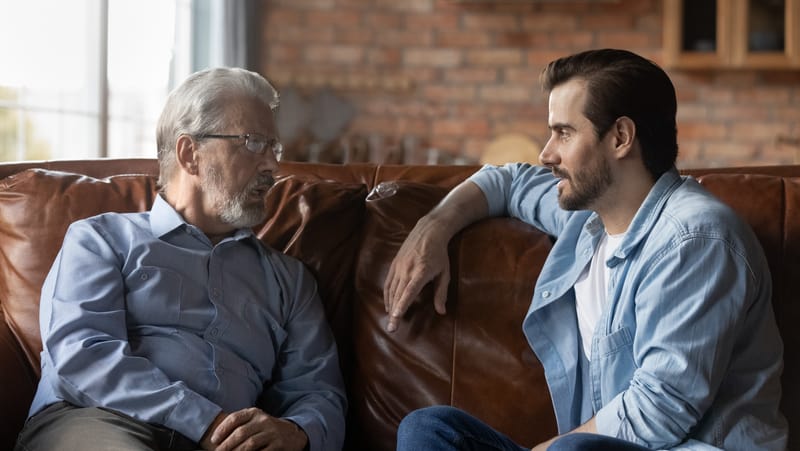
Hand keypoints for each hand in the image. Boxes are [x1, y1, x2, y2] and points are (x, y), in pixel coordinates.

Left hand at [201, 408, 307, 450]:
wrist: (292, 433)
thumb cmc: (265, 429)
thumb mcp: (254, 421)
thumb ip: (238, 425)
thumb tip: (216, 440)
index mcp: (254, 413)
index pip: (235, 418)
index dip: (222, 430)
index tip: (213, 440)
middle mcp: (263, 420)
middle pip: (241, 433)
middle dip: (226, 445)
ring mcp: (272, 433)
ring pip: (250, 444)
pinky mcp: (278, 445)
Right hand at [383, 215, 450, 332]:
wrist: (428, 231)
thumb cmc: (439, 254)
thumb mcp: (445, 273)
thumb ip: (441, 292)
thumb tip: (441, 312)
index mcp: (420, 272)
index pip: (409, 292)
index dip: (402, 305)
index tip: (396, 317)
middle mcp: (407, 270)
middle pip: (398, 294)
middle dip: (394, 313)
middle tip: (392, 329)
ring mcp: (398, 266)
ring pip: (391, 290)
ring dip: (390, 306)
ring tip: (390, 320)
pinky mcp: (394, 264)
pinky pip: (388, 283)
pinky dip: (387, 295)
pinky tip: (388, 305)